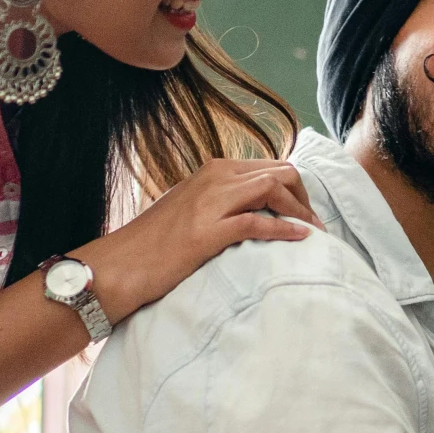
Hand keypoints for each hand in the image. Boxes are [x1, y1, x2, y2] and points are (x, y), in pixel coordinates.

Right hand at [81, 158, 320, 321]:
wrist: (119, 265)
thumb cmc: (156, 243)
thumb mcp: (194, 210)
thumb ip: (223, 202)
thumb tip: (256, 208)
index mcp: (214, 171)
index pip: (270, 167)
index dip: (296, 188)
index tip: (306, 212)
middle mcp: (215, 177)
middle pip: (280, 172)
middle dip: (304, 197)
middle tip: (314, 224)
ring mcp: (211, 202)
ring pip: (273, 188)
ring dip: (300, 210)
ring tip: (314, 232)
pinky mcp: (207, 231)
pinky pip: (257, 221)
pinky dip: (284, 228)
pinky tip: (299, 238)